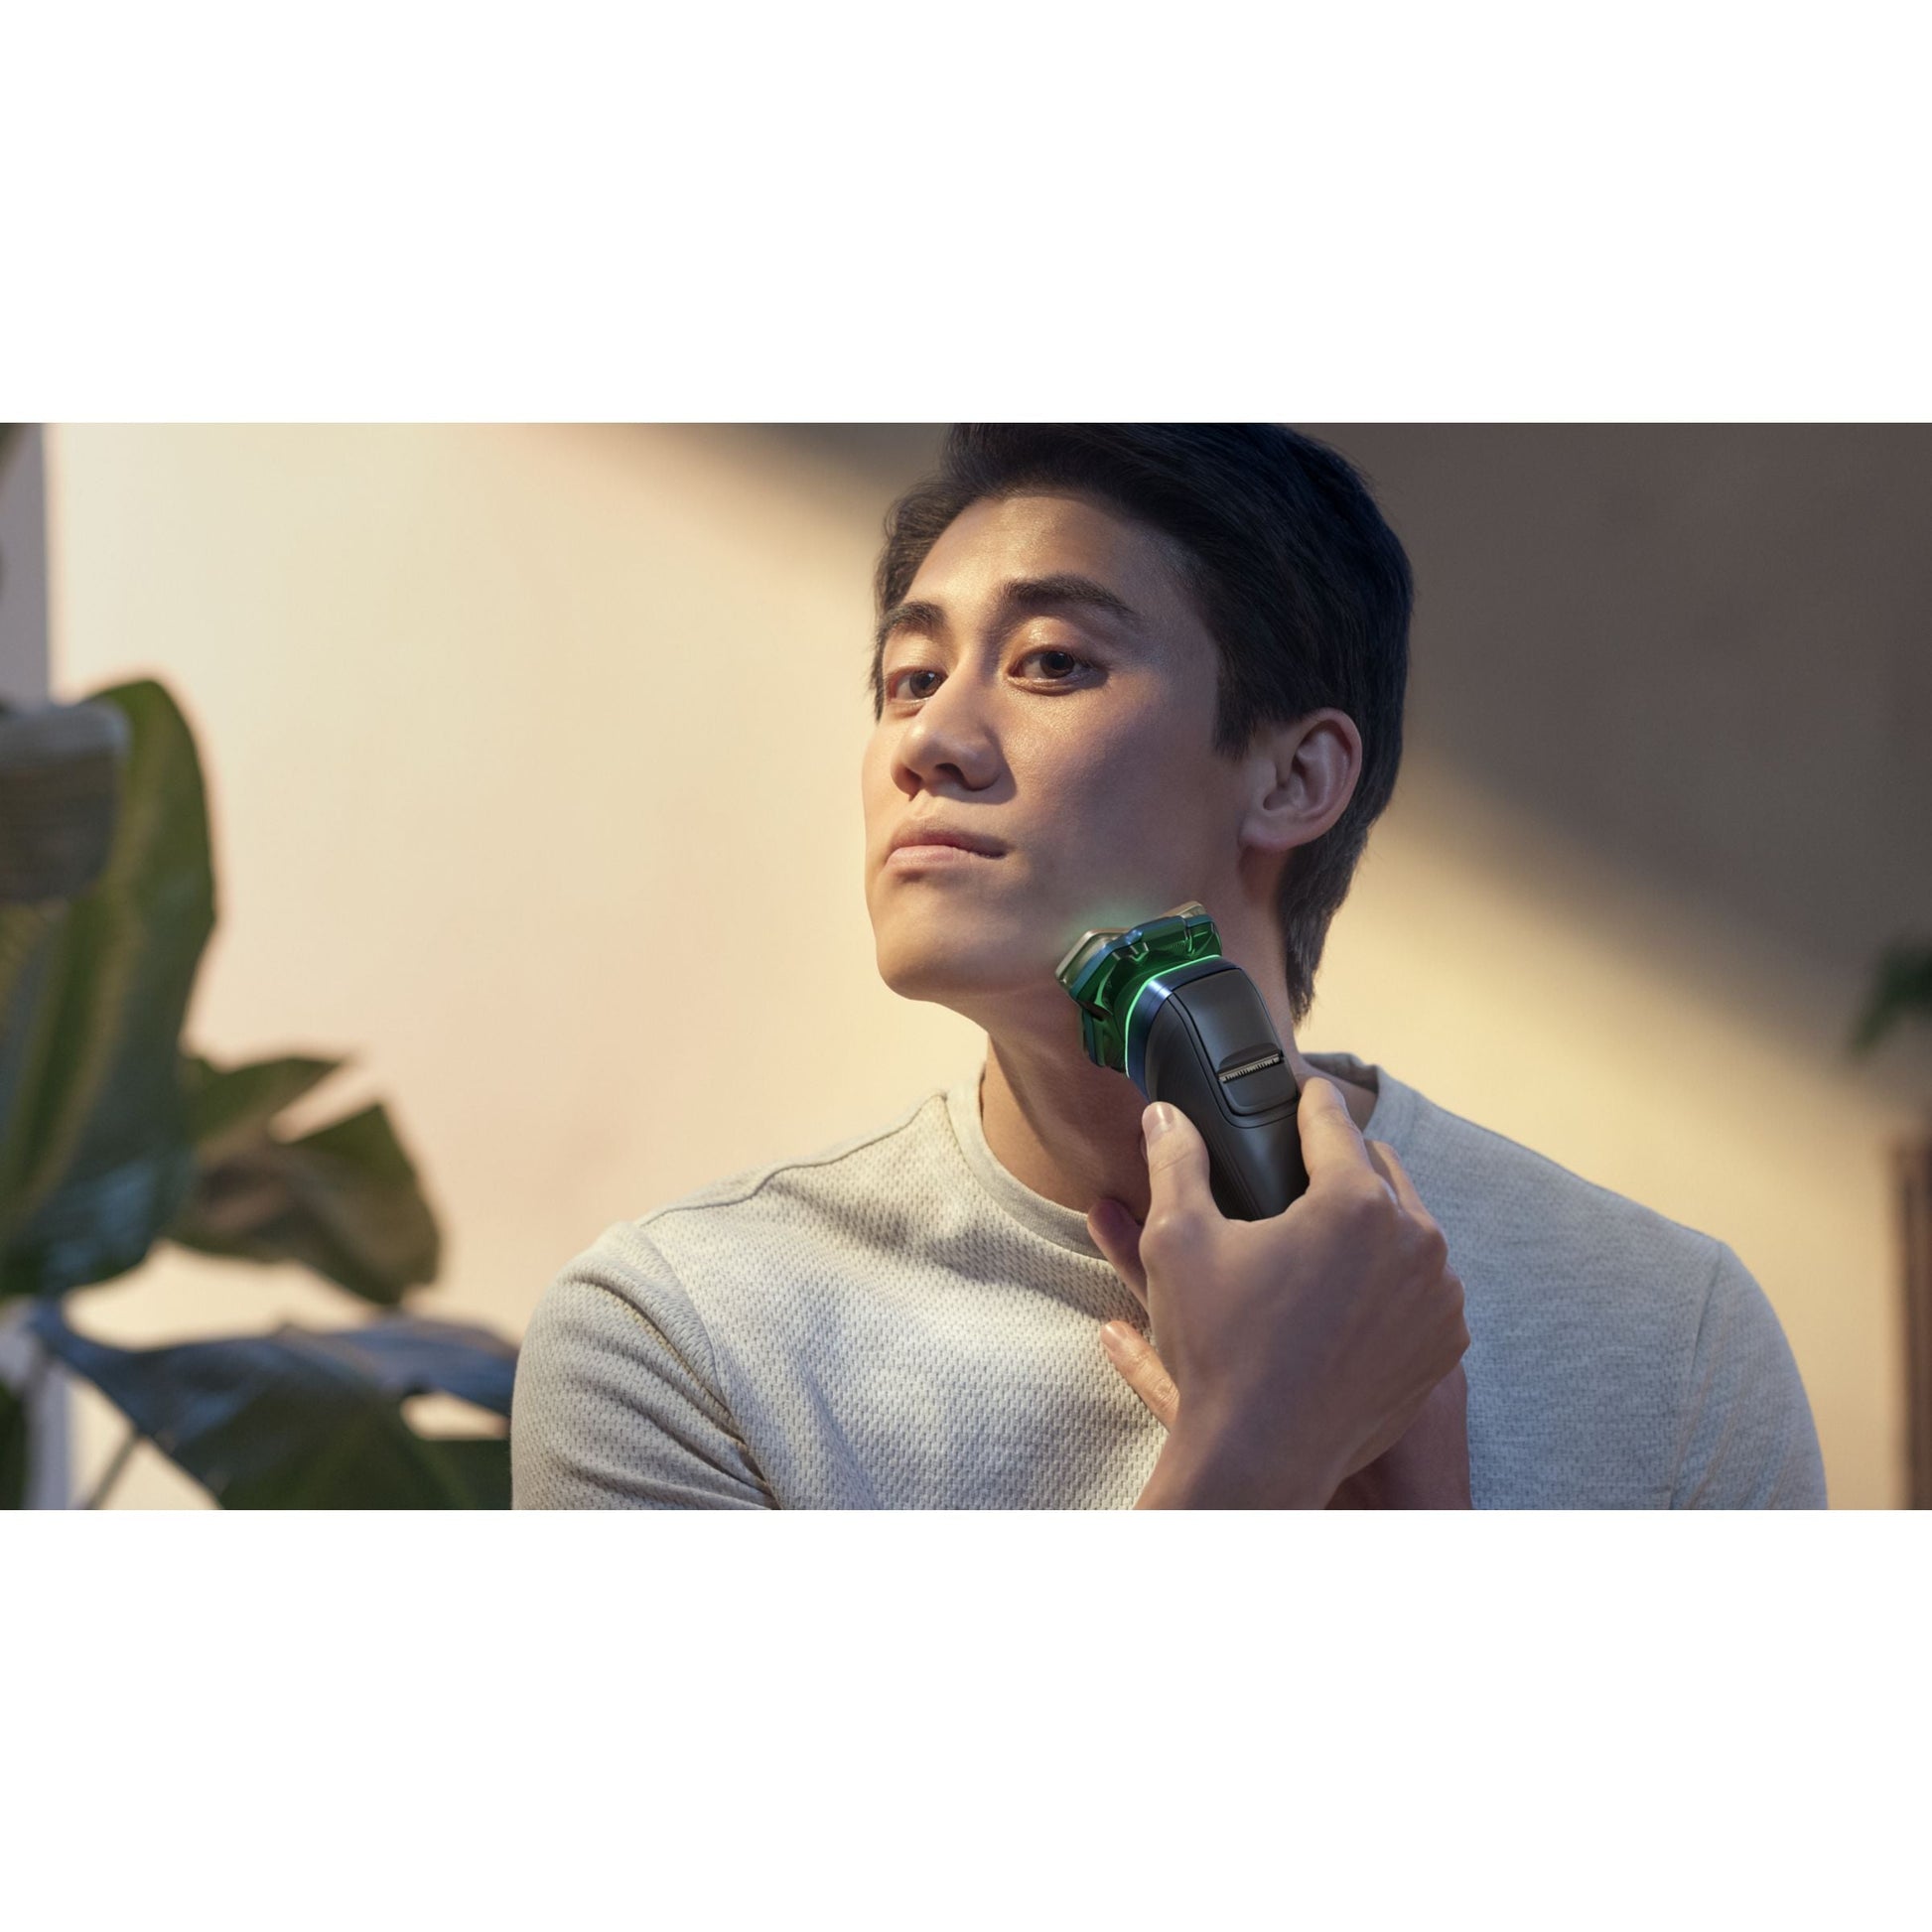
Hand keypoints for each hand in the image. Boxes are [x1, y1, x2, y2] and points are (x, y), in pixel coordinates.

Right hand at [1086, 1079, 1468, 1508]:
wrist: (1262, 1454)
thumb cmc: (1219, 1347)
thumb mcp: (1177, 1242)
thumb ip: (1177, 1163)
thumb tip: (1167, 1115)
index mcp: (1354, 1202)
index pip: (1333, 1122)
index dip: (1307, 1102)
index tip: (1301, 1092)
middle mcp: (1414, 1240)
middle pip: (1380, 1170)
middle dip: (1341, 1166)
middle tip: (1300, 1179)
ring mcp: (1438, 1295)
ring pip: (1408, 1228)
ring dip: (1372, 1225)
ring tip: (1322, 1242)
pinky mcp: (1445, 1342)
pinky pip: (1424, 1287)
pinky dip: (1393, 1282)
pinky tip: (1348, 1297)